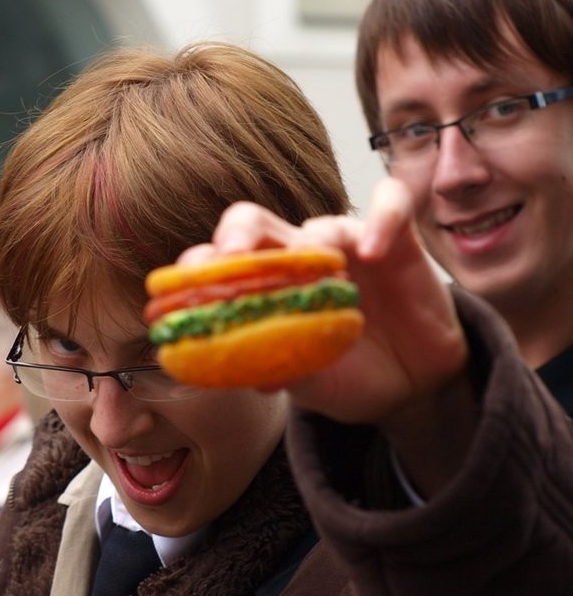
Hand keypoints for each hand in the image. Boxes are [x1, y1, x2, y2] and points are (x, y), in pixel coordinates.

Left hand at [179, 178, 468, 426]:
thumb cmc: (345, 375)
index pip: (223, 262)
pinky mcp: (395, 242)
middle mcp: (296, 259)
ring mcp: (344, 247)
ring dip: (309, 241)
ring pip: (319, 222)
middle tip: (230, 256)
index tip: (187, 284)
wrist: (408, 388)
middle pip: (255, 225)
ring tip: (311, 265)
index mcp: (264, 287)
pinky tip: (371, 253)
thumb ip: (276, 369)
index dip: (202, 267)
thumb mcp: (306, 380)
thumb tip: (239, 377)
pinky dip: (381, 221)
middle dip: (236, 234)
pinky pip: (390, 208)